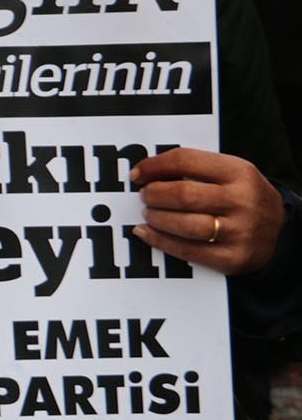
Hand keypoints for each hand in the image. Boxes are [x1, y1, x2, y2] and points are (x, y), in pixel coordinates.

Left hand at [133, 148, 284, 274]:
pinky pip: (186, 250)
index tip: (138, 173)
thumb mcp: (232, 173)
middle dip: (154, 194)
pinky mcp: (232, 257)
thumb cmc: (244, 198)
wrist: (280, 233)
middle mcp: (241, 201)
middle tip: (145, 195)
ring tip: (149, 213)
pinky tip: (147, 232)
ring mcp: (238, 231)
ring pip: (183, 224)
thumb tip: (147, 170)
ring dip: (156, 218)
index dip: (154, 166)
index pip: (185, 161)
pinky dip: (160, 241)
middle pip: (182, 195)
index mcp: (239, 172)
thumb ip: (197, 167)